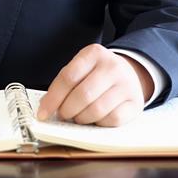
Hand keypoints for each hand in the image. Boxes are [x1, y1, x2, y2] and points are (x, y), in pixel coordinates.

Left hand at [36, 44, 152, 126]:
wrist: (130, 73)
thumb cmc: (98, 74)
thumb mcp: (81, 68)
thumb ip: (64, 83)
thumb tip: (46, 106)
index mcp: (94, 53)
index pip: (68, 77)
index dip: (53, 98)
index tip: (43, 113)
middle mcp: (112, 66)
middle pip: (83, 95)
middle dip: (67, 110)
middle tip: (63, 115)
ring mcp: (126, 84)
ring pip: (97, 110)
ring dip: (82, 119)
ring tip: (78, 117)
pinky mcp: (135, 103)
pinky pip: (112, 120)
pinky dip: (99, 123)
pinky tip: (95, 118)